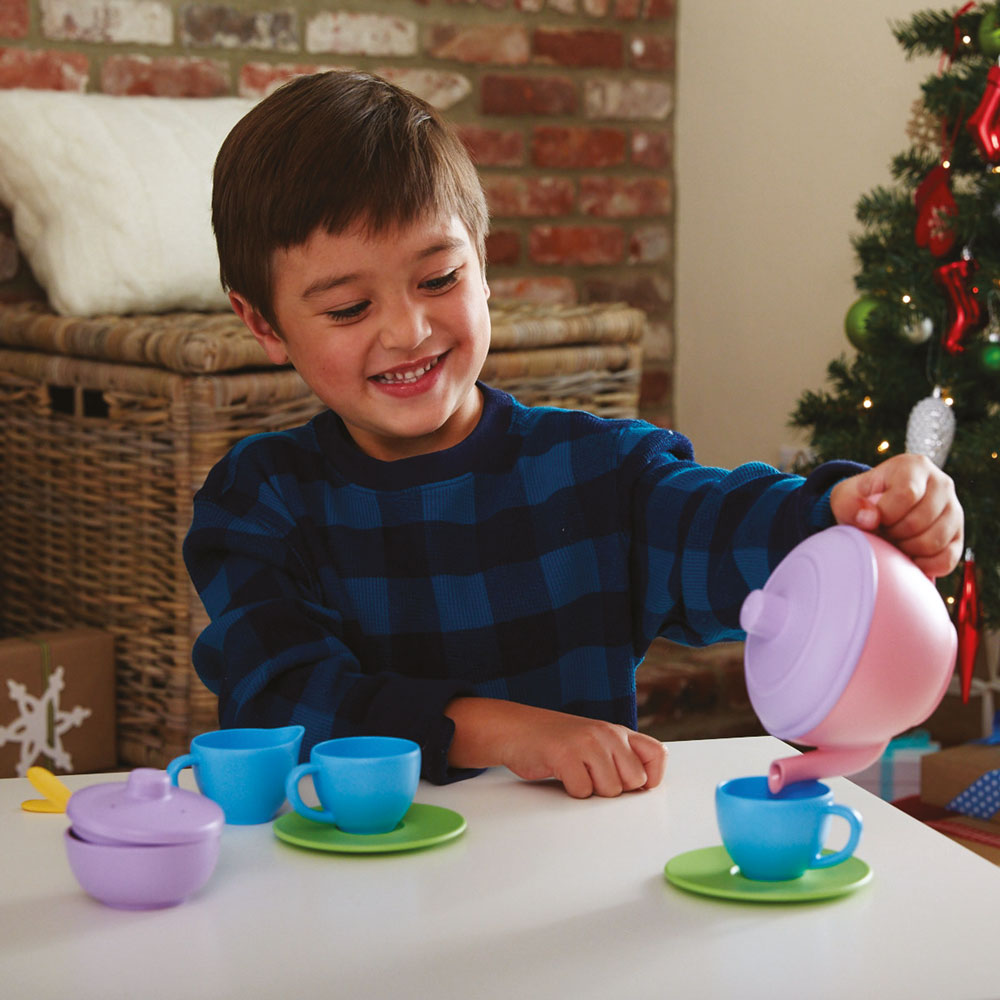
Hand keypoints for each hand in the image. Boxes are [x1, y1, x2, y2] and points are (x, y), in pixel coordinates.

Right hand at [445, 697, 667, 798]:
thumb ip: (620, 758)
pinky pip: (582, 791)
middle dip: (614, 789)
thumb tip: (644, 792)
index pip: (658, 755)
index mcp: (618, 731)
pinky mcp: (565, 755)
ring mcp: (587, 742)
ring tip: (575, 773)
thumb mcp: (595, 742)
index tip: (633, 787)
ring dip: (591, 791)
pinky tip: (561, 774)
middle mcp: (607, 733)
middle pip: (634, 781)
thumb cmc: (556, 742)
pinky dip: (571, 791)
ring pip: (610, 790)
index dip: (651, 778)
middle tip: (592, 777)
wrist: (515, 729)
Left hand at [829, 453, 962, 577]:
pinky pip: (947, 559)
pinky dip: (924, 565)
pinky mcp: (958, 535)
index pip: (907, 494)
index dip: (886, 514)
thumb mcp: (846, 497)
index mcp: (914, 466)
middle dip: (893, 534)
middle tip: (882, 532)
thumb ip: (850, 505)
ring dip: (907, 550)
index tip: (874, 518)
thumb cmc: (862, 501)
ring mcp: (954, 509)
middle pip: (920, 520)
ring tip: (894, 541)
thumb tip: (870, 520)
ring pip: (934, 541)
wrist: (879, 511)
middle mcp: (941, 483)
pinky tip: (908, 558)